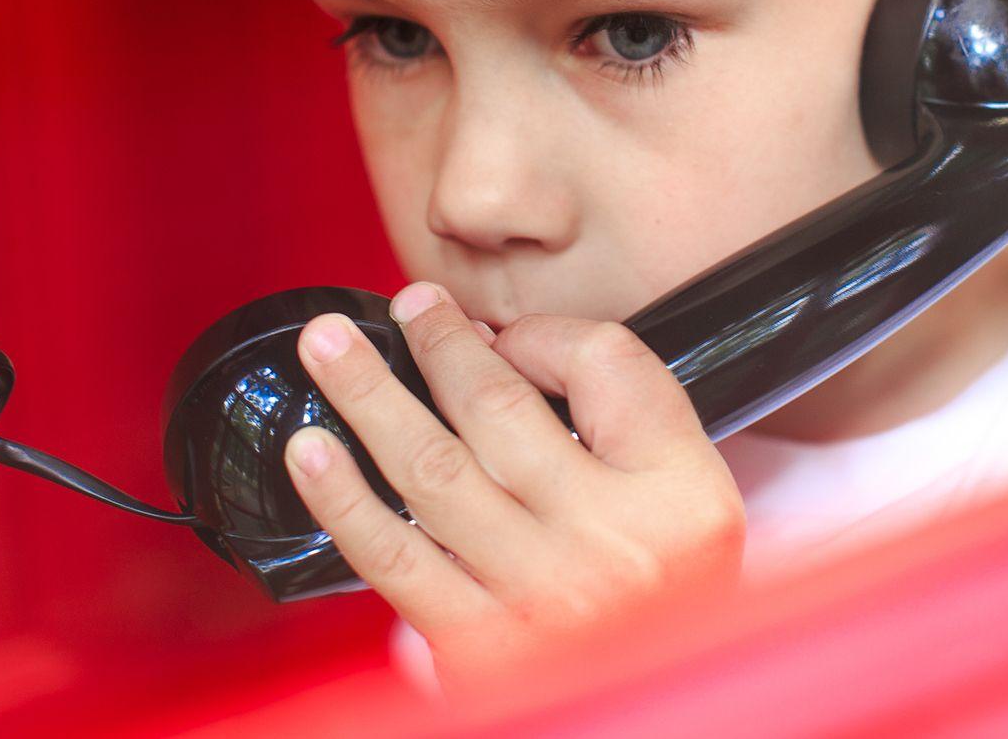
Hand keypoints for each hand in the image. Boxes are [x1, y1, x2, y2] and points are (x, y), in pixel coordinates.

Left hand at [284, 280, 744, 688]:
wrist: (659, 713)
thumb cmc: (666, 596)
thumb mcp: (693, 495)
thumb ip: (627, 406)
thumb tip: (505, 351)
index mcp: (678, 496)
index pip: (604, 369)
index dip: (535, 333)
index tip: (487, 325)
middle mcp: (609, 546)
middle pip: (500, 411)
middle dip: (435, 343)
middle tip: (398, 308)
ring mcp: (535, 601)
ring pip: (431, 470)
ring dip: (367, 397)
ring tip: (325, 351)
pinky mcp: (475, 651)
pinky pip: (395, 562)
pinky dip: (346, 501)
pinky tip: (314, 456)